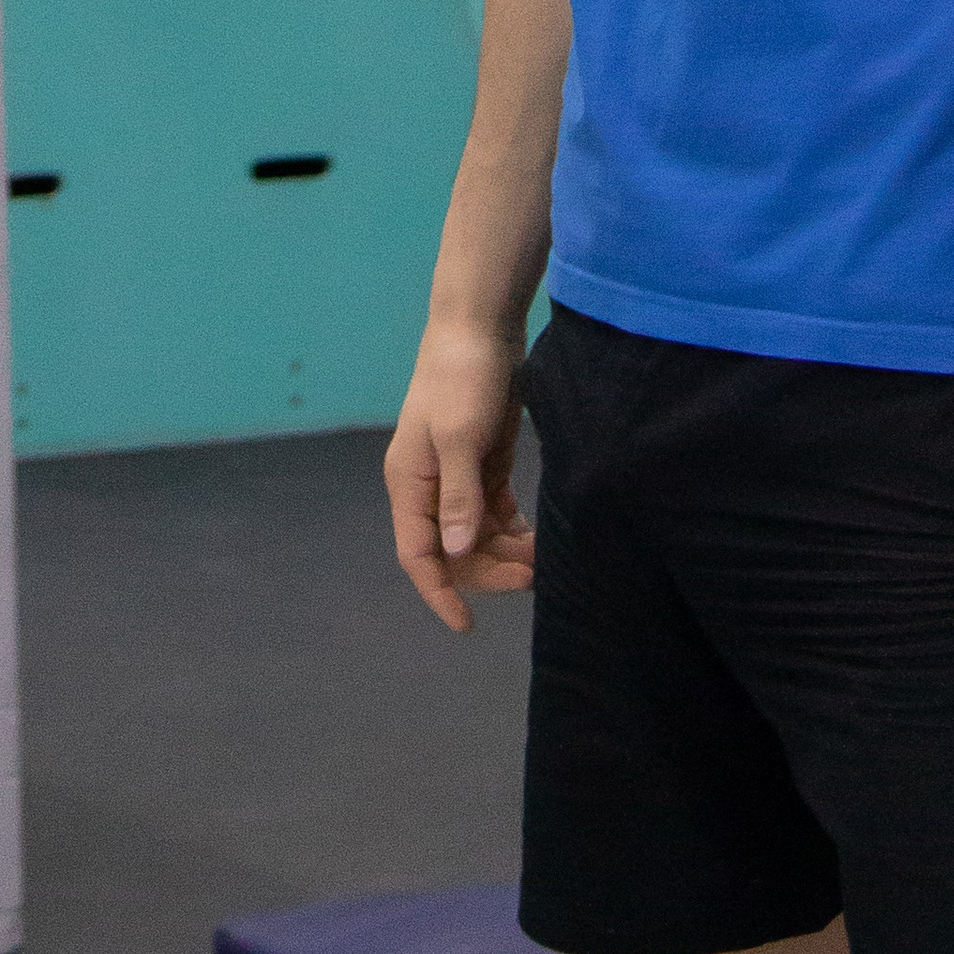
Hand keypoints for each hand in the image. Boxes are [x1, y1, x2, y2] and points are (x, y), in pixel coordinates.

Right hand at [385, 320, 538, 634]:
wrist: (480, 327)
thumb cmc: (462, 379)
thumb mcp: (460, 437)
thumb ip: (458, 496)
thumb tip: (457, 552)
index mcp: (410, 481)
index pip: (417, 553)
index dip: (438, 592)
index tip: (467, 625)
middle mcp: (428, 485)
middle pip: (452, 551)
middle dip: (488, 570)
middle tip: (533, 576)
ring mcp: (456, 475)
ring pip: (476, 536)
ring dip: (506, 553)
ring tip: (544, 556)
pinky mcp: (482, 463)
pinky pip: (493, 514)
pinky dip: (512, 531)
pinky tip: (535, 536)